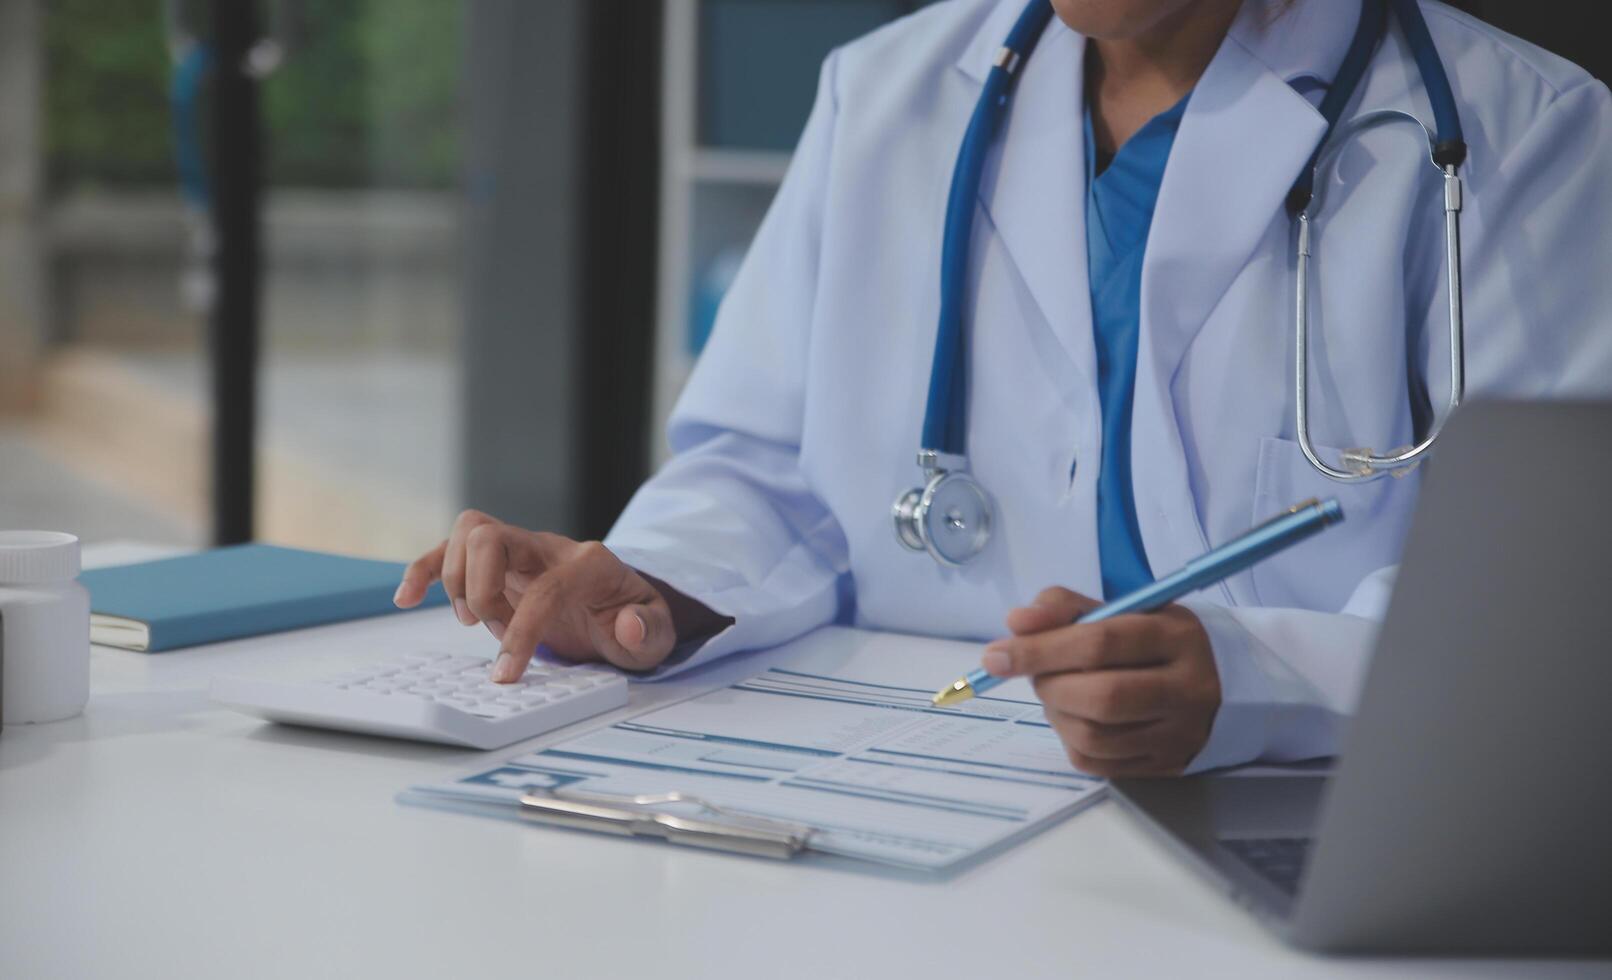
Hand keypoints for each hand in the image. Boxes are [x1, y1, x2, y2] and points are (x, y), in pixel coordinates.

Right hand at [393, 510, 726, 681]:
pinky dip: (424, 569)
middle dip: (480, 591)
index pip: (545, 586)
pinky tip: (404, 598)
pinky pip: (451, 549)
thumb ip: (647, 630)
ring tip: (474, 622)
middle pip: (492, 536)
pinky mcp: (496, 562)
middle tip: (490, 632)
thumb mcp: (656, 635)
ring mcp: (520, 549)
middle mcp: (549, 547)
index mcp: (589, 563)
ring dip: (459, 583)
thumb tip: (626, 624)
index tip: (506, 673)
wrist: (624, 605)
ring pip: (469, 532)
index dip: (521, 630)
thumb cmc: (633, 619)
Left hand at [982, 587, 1220, 776]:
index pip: (1100, 642)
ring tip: (1057, 693)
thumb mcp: (1125, 609)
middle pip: (1101, 696)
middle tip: (1036, 674)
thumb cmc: (1162, 640)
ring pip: (1096, 735)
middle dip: (1049, 685)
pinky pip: (1100, 763)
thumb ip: (1067, 607)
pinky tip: (1075, 717)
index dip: (1040, 649)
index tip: (996, 655)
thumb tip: (1016, 623)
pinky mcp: (1169, 765)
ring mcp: (1181, 733)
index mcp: (1176, 637)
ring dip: (1056, 714)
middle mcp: (1187, 688)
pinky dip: (1071, 739)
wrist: (1231, 684)